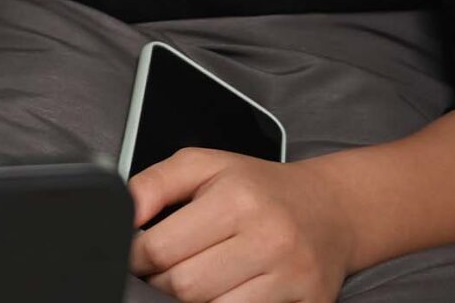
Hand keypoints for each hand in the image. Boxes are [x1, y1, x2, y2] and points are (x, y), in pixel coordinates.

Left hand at [128, 148, 354, 302]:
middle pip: (184, 287)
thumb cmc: (258, 189)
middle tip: (167, 269)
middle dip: (163, 282)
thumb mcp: (204, 166)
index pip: (159, 249)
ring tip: (197, 279)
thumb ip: (153, 184)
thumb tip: (123, 213)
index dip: (136, 257)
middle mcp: (269, 237)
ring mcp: (292, 276)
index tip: (140, 255)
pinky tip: (225, 291)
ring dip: (193, 301)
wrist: (331, 209)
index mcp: (237, 199)